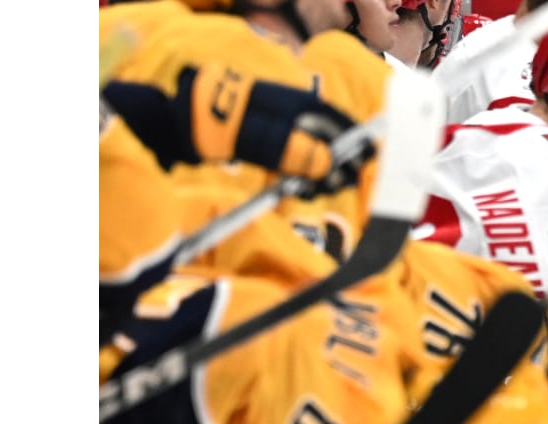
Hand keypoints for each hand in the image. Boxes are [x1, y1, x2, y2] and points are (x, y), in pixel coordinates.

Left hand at [185, 69, 369, 192]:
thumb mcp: (264, 139)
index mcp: (305, 107)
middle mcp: (303, 117)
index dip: (358, 149)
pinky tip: (293, 190)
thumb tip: (329, 166)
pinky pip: (299, 163)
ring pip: (318, 158)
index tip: (360, 171)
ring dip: (317, 178)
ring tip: (304, 192)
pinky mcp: (276, 145)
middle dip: (336, 170)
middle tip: (326, 189)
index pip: (346, 126)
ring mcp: (289, 131)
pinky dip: (300, 178)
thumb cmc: (225, 123)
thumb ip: (299, 151)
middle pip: (335, 146)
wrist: (186, 120)